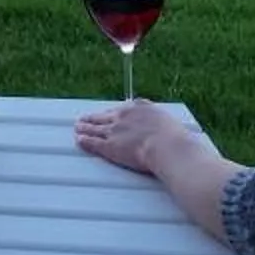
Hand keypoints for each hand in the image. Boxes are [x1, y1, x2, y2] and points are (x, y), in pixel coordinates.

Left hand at [75, 99, 205, 177]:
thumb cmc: (176, 140)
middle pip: (105, 115)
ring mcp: (115, 129)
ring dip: (85, 128)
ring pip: (95, 127)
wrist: (168, 147)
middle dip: (94, 118)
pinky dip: (85, 141)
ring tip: (78, 128)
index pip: (123, 108)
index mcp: (141, 107)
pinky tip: (79, 140)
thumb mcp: (172, 126)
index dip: (115, 113)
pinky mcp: (109, 145)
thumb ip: (167, 127)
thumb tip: (177, 136)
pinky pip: (93, 141)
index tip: (111, 114)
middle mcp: (125, 115)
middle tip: (84, 118)